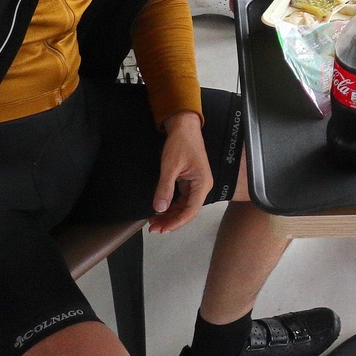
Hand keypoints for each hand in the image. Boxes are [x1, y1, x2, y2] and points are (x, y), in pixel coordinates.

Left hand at [149, 111, 212, 232]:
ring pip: (183, 207)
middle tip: (153, 228)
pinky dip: (170, 206)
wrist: (184, 127)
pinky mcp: (189, 182)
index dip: (176, 222)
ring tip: (153, 222)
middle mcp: (201, 187)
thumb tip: (160, 209)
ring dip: (169, 215)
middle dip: (170, 221)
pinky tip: (159, 210)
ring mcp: (195, 185)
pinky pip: (180, 199)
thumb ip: (165, 188)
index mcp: (202, 184)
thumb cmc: (180, 143)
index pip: (191, 210)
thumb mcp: (170, 166)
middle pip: (187, 211)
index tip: (162, 229)